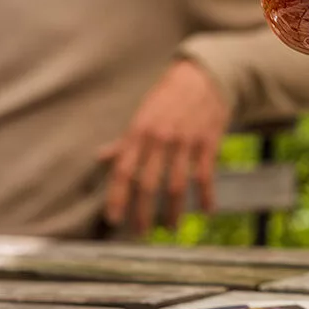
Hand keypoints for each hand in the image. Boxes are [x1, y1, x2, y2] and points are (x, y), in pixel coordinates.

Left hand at [98, 60, 231, 234]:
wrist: (205, 76)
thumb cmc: (169, 96)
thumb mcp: (143, 114)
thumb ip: (125, 141)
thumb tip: (101, 157)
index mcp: (140, 132)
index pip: (123, 170)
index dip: (116, 196)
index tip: (113, 218)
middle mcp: (160, 139)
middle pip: (148, 184)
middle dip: (143, 212)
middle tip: (141, 232)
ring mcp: (185, 142)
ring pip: (176, 185)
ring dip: (174, 211)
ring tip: (170, 228)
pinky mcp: (207, 143)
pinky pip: (205, 176)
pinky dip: (206, 196)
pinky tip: (207, 211)